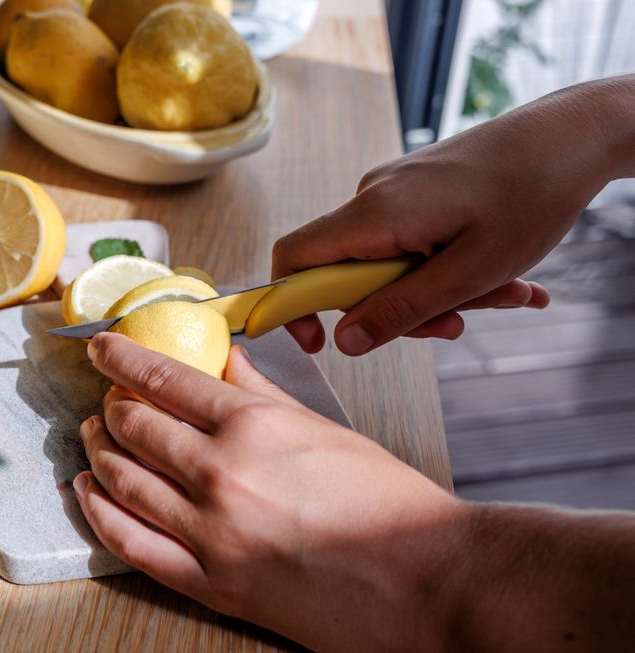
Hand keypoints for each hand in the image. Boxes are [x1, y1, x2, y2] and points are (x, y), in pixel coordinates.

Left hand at [73, 332, 470, 651]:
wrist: (422, 579)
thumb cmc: (386, 503)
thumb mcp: (322, 428)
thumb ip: (263, 393)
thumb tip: (228, 360)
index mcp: (253, 426)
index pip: (163, 379)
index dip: (120, 358)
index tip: (101, 348)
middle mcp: (222, 474)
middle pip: (132, 426)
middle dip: (109, 405)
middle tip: (107, 399)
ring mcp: (211, 533)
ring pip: (120, 480)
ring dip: (96, 451)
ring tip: (93, 437)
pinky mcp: (210, 583)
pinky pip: (130, 544)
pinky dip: (99, 513)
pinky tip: (89, 492)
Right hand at [273, 78, 632, 355]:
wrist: (569, 135)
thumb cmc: (529, 195)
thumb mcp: (468, 273)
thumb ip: (400, 310)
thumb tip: (343, 341)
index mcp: (374, 214)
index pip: (294, 259)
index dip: (292, 306)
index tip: (319, 343)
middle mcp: (372, 197)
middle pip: (350, 273)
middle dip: (399, 308)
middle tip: (456, 324)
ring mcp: (393, 191)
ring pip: (388, 263)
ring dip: (437, 291)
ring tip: (504, 292)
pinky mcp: (415, 191)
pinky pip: (411, 243)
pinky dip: (446, 267)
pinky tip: (501, 275)